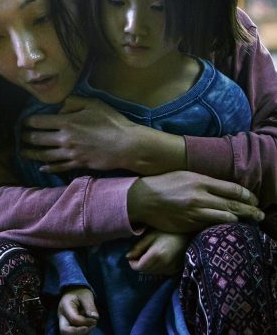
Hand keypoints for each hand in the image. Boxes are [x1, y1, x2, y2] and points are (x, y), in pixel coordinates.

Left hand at [20, 96, 185, 174]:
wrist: (126, 145)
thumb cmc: (112, 121)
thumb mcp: (93, 104)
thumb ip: (72, 102)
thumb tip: (58, 109)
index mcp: (66, 122)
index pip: (39, 122)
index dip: (28, 122)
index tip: (22, 122)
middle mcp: (64, 139)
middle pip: (38, 139)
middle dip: (25, 137)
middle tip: (20, 136)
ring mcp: (70, 153)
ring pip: (44, 155)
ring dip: (31, 153)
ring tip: (22, 152)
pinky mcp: (77, 164)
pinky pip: (58, 167)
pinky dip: (48, 168)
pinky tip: (41, 168)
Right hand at [58, 286, 97, 334]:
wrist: (74, 290)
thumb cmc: (80, 292)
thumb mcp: (86, 296)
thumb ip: (90, 306)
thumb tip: (95, 318)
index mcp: (65, 306)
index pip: (74, 319)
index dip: (86, 322)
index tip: (94, 320)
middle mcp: (62, 315)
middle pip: (64, 331)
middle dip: (79, 332)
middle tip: (90, 327)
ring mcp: (64, 321)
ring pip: (69, 333)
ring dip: (81, 332)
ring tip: (90, 324)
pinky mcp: (68, 324)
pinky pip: (74, 332)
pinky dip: (82, 331)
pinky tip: (88, 325)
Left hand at [126, 230, 188, 274]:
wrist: (189, 235)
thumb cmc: (168, 232)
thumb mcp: (150, 236)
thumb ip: (138, 247)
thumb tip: (128, 257)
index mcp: (156, 255)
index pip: (139, 267)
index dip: (132, 263)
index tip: (132, 256)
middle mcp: (163, 265)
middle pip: (145, 271)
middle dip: (140, 264)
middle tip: (140, 255)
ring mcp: (171, 269)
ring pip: (153, 273)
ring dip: (148, 267)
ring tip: (150, 255)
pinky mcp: (177, 270)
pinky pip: (162, 273)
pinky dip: (157, 268)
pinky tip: (159, 259)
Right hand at [128, 171, 263, 232]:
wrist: (142, 199)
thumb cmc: (163, 184)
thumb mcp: (184, 176)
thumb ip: (204, 181)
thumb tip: (223, 189)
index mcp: (199, 181)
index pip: (232, 189)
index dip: (247, 195)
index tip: (253, 199)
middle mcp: (199, 197)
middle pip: (233, 204)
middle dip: (250, 210)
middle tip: (260, 214)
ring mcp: (195, 212)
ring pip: (225, 217)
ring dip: (239, 219)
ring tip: (250, 221)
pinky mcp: (189, 224)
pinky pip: (211, 225)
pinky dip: (223, 225)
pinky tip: (229, 226)